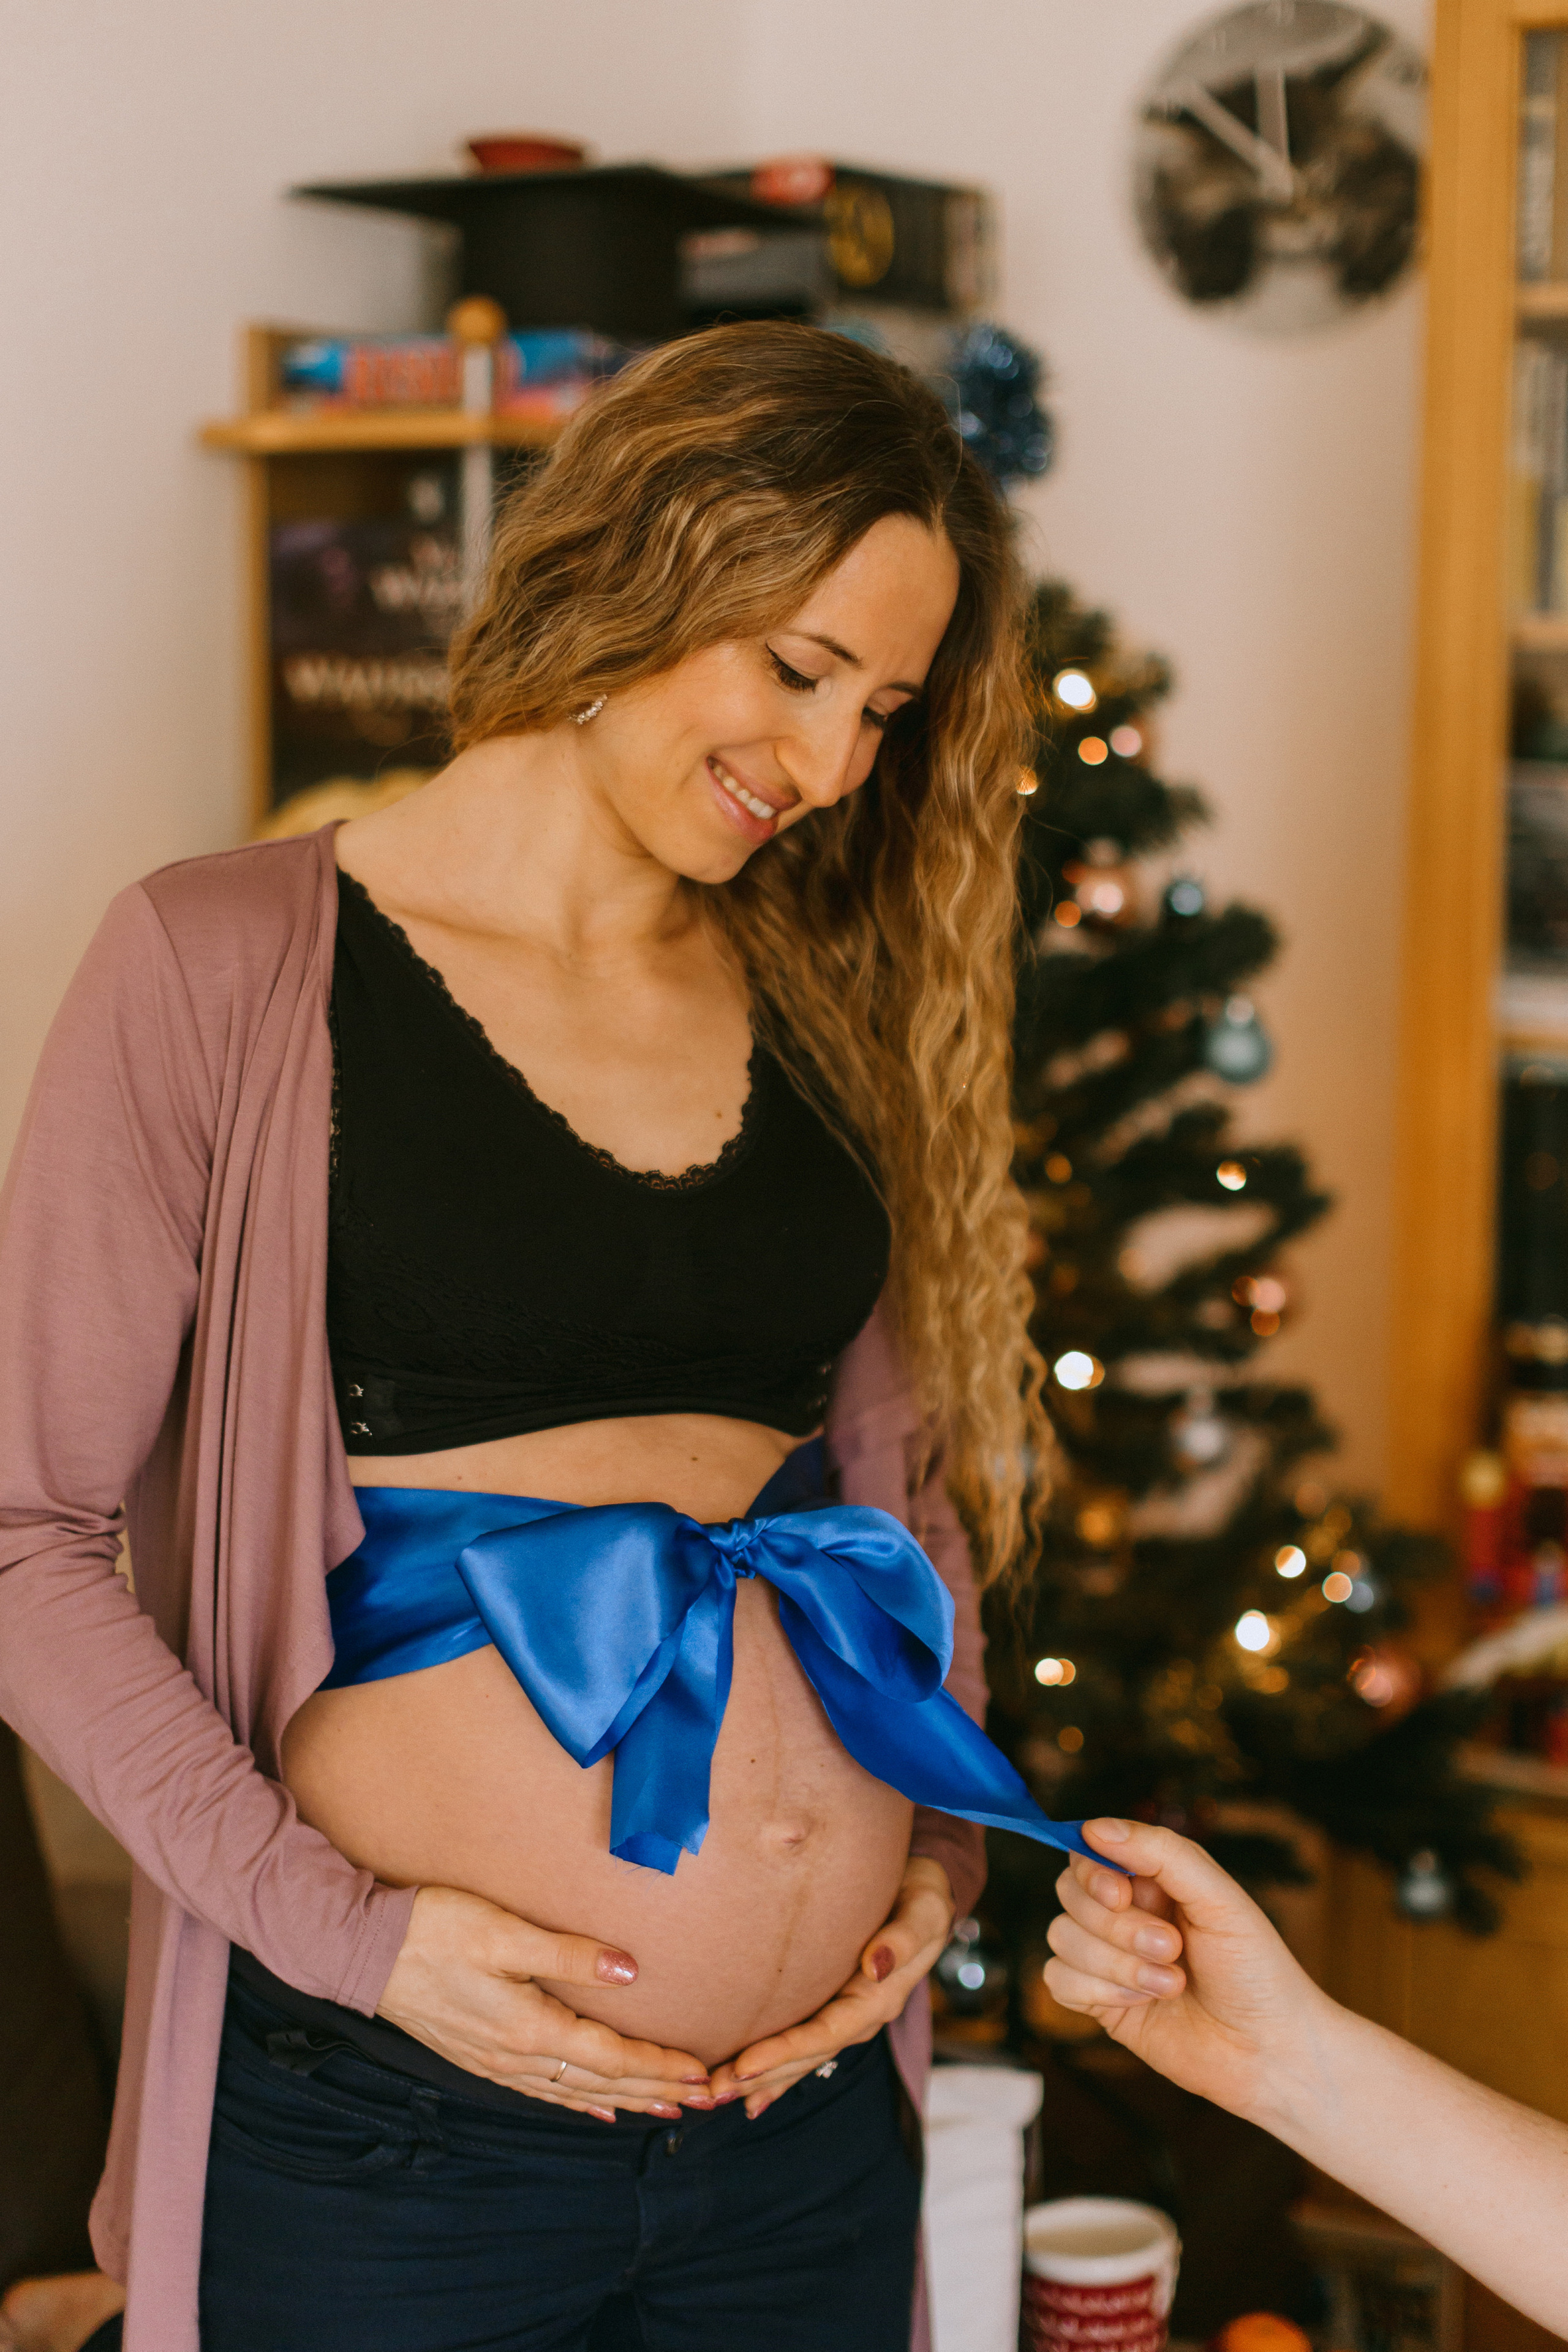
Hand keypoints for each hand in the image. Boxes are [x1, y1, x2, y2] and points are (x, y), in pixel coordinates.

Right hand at [377, 1885, 710, 2121]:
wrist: (366, 1950)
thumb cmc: (435, 1929)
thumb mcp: (505, 1931)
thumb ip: (569, 1954)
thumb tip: (629, 1971)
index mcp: (528, 2027)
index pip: (610, 2056)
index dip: (658, 2066)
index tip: (701, 2073)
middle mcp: (515, 2055)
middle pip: (599, 2081)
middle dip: (655, 2091)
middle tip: (706, 2099)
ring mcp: (494, 2060)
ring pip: (574, 2090)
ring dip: (624, 2100)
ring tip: (665, 2109)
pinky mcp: (479, 2053)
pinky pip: (541, 2090)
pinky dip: (577, 2101)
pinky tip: (595, 2108)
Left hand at [707, 1857, 955, 2120]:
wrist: (924, 1896)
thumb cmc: (921, 1897)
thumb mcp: (922, 1911)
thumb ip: (902, 1938)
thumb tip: (875, 1966)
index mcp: (877, 1999)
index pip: (824, 2034)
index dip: (784, 2053)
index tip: (743, 2065)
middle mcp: (860, 2017)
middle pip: (805, 2056)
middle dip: (760, 2076)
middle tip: (712, 2092)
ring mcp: (847, 2017)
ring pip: (800, 2057)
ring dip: (761, 2079)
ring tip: (718, 2095)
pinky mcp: (836, 2009)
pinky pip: (806, 2047)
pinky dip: (779, 2074)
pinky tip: (753, 2097)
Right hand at [1043, 1819, 1335, 2124]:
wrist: (1269, 2052)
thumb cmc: (1256, 1970)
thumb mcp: (1219, 1897)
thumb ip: (1161, 1852)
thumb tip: (1095, 1828)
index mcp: (1152, 1880)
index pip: (1089, 1853)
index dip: (1093, 1872)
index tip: (1120, 1895)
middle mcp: (1124, 1913)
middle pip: (1069, 1893)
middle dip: (1119, 1927)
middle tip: (1172, 1948)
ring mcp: (1109, 1958)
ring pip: (1062, 1936)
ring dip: (1117, 1964)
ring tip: (1172, 1984)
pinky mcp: (1099, 2002)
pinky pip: (1058, 1980)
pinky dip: (1097, 1990)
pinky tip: (1141, 2003)